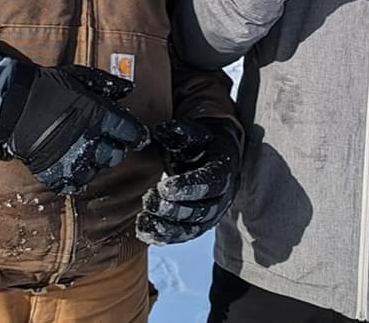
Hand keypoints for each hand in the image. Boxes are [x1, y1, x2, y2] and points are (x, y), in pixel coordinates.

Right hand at [0, 64, 148, 193]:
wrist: (12, 103)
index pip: (130, 132)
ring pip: (95, 171)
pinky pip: (73, 183)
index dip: (136, 135)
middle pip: (115, 156)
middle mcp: (89, 140)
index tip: (137, 137)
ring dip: (93, 162)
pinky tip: (71, 163)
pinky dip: (75, 175)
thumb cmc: (47, 86)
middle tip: (105, 141)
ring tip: (84, 151)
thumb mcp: (79, 75)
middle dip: (114, 149)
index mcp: (99, 115)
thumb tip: (129, 89)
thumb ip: (106, 83)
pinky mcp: (54, 173)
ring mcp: (71, 159)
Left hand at [135, 118, 240, 244]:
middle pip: (202, 211)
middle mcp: (223, 197)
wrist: (215, 156)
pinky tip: (145, 231)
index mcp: (224, 170)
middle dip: (174, 209)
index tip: (163, 187)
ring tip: (144, 219)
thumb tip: (160, 131)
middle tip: (149, 200)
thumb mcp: (195, 132)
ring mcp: (212, 215)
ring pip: (193, 228)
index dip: (188, 187)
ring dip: (168, 227)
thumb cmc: (201, 143)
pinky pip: (184, 236)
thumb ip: (181, 132)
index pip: (211, 183)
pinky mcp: (200, 226)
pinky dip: (165, 237)